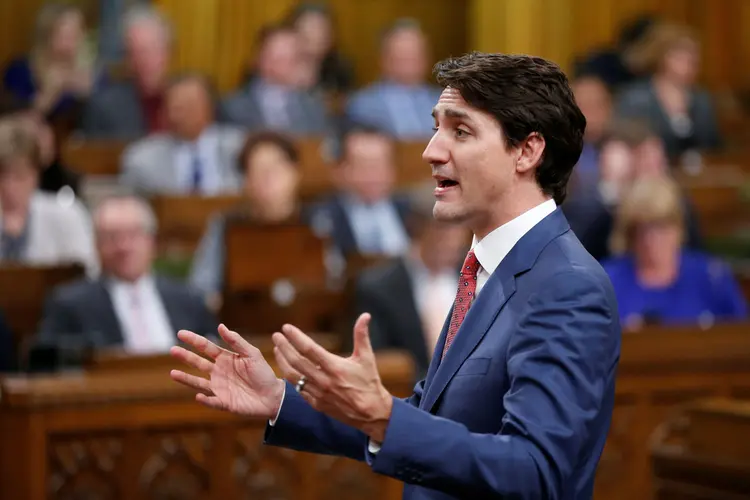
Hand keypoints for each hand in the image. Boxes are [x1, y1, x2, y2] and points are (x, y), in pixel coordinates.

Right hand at [170, 324, 284, 419]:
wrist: (273, 396)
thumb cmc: (263, 373)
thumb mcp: (252, 354)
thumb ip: (236, 341)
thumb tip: (220, 326)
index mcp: (225, 359)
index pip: (206, 347)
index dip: (194, 340)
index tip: (181, 333)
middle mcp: (219, 372)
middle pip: (198, 363)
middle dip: (186, 357)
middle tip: (172, 349)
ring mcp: (220, 388)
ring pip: (199, 382)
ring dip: (186, 379)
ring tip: (173, 373)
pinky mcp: (224, 403)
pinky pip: (212, 401)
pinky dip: (205, 400)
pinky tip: (198, 396)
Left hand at [272, 313, 392, 441]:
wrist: (371, 413)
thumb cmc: (370, 383)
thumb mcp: (367, 357)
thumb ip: (362, 335)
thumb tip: (365, 315)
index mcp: (335, 367)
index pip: (309, 349)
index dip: (296, 337)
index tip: (286, 327)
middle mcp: (323, 380)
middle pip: (296, 361)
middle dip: (283, 347)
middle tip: (276, 336)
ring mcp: (318, 393)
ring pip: (293, 376)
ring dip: (282, 361)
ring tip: (276, 350)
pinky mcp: (316, 403)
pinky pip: (298, 389)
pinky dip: (290, 377)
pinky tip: (286, 368)